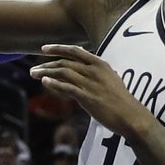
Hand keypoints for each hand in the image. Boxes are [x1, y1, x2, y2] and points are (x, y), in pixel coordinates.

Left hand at [28, 44, 144, 135]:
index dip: (58, 48)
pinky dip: (53, 84)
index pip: (75, 51)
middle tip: (34, 69)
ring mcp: (90, 83)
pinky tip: (44, 82)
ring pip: (63, 72)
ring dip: (46, 73)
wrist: (131, 116)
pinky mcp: (87, 97)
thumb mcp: (111, 79)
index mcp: (100, 64)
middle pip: (65, 62)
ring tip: (34, 74)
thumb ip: (96, 72)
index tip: (44, 48)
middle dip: (47, 64)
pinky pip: (66, 87)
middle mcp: (94, 71)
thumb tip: (84, 65)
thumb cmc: (121, 100)